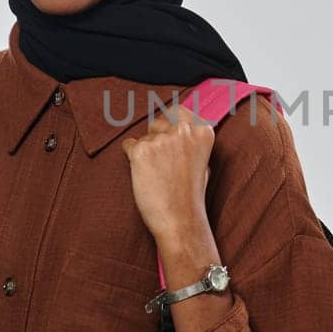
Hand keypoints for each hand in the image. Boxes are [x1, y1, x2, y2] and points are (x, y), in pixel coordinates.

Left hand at [122, 103, 213, 242]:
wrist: (180, 220)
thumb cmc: (191, 195)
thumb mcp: (204, 163)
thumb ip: (192, 142)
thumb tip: (179, 127)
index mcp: (202, 131)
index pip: (179, 111)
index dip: (170, 126)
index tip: (168, 139)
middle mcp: (183, 130)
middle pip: (159, 121)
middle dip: (156, 137)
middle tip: (160, 162)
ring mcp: (161, 139)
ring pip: (144, 136)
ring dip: (145, 150)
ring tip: (155, 173)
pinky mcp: (140, 150)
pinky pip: (128, 145)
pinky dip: (131, 157)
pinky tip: (143, 174)